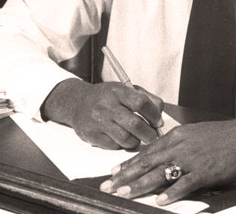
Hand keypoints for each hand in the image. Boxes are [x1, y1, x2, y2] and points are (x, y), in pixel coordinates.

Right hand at [42, 79, 163, 149]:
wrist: (76, 102)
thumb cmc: (105, 97)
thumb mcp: (124, 89)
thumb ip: (145, 97)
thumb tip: (160, 113)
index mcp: (117, 91)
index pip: (141, 103)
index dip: (154, 115)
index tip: (158, 122)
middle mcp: (106, 105)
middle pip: (135, 124)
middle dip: (149, 134)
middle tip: (153, 136)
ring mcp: (98, 121)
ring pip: (125, 139)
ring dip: (136, 142)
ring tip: (137, 138)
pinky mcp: (91, 135)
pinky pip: (114, 146)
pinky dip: (121, 145)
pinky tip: (121, 139)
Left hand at [99, 118, 235, 204]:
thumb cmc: (223, 136)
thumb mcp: (194, 134)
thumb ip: (176, 145)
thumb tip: (161, 157)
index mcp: (176, 136)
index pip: (146, 151)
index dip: (128, 164)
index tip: (114, 173)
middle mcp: (180, 146)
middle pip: (147, 162)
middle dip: (126, 176)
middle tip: (109, 185)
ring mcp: (192, 159)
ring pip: (160, 172)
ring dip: (140, 184)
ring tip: (125, 193)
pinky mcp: (205, 171)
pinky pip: (185, 183)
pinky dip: (172, 192)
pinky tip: (161, 200)